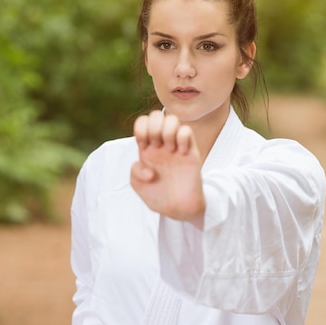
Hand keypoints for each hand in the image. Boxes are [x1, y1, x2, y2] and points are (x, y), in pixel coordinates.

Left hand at [130, 111, 204, 226]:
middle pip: (156, 116)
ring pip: (173, 119)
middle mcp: (161, 144)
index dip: (140, 128)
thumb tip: (146, 165)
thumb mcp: (138, 187)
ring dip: (168, 130)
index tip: (143, 146)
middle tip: (157, 144)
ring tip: (170, 148)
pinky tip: (182, 153)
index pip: (142, 123)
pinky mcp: (191, 151)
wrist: (179, 209)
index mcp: (146, 149)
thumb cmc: (159, 197)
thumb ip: (134, 173)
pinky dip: (183, 138)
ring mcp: (176, 146)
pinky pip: (187, 131)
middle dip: (154, 126)